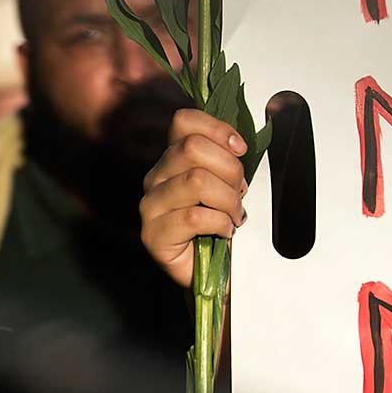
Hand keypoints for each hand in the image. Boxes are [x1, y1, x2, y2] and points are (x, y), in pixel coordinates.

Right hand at [140, 107, 250, 286]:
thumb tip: (240, 143)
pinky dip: (220, 223)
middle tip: (240, 193)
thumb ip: (228, 159)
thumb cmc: (220, 223)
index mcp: (174, 158)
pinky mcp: (153, 234)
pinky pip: (195, 216)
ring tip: (235, 215)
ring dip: (228, 200)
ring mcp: (151, 205)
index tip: (241, 149)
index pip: (184, 121)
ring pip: (196, 180)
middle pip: (193, 148)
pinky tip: (225, 231)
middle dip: (230, 169)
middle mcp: (156, 176)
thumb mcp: (228, 183)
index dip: (217, 129)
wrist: (212, 272)